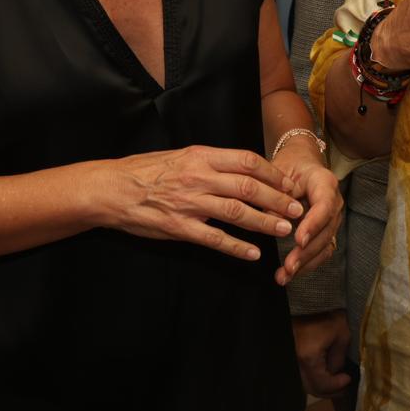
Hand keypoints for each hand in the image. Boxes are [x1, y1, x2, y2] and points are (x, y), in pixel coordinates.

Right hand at [108, 145, 303, 261]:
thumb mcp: (181, 155)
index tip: (289, 184)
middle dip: (278, 199)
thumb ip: (211, 162)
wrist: (113, 188)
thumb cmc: (147, 170)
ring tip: (284, 231)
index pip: (247, 161)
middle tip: (297, 210)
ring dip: (264, 223)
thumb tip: (242, 168)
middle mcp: (200, 177)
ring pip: (237, 213)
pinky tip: (253, 254)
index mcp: (202, 156)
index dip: (272, 174)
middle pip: (249, 187)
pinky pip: (214, 239)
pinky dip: (236, 247)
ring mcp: (190, 203)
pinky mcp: (180, 227)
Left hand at [272, 138, 342, 285]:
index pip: (324, 206)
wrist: (302, 161)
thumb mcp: (279, 172)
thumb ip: (276, 195)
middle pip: (326, 231)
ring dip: (306, 263)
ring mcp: (333, 218)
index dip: (313, 224)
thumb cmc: (290, 164)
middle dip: (307, 252)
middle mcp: (335, 202)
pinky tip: (290, 274)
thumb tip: (272, 222)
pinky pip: (322, 250)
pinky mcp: (327, 230)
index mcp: (325, 183)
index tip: (298, 240)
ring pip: (325, 245)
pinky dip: (307, 264)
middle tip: (288, 266)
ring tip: (284, 276)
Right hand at [292, 311, 352, 395]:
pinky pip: (301, 372)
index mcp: (308, 357)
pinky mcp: (291, 352)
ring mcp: (291, 357)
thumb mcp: (342, 336)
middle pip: (310, 387)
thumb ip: (338, 359)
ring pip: (304, 382)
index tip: (348, 379)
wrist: (310, 298)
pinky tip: (324, 373)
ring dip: (320, 386)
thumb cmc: (329, 313)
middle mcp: (295, 361)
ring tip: (335, 382)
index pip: (321, 383)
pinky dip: (312, 377)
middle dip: (328, 391)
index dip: (336, 386)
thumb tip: (336, 373)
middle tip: (343, 387)